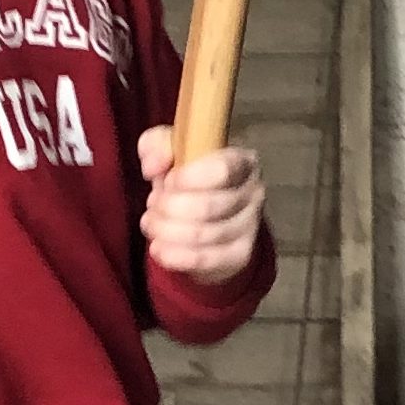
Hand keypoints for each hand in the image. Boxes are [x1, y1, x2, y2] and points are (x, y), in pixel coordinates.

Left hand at [139, 124, 264, 283]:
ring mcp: (250, 227)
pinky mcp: (240, 255)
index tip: (167, 182)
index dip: (188, 178)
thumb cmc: (190, 178)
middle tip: (152, 206)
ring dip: (166, 230)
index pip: (222, 169)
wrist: (206, 219)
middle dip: (169, 208)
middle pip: (208, 206)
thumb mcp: (171, 151)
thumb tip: (153, 166)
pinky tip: (158, 248)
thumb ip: (156, 145)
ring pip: (203, 234)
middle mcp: (254, 193)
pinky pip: (205, 260)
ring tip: (151, 224)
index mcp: (242, 161)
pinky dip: (175, 256)